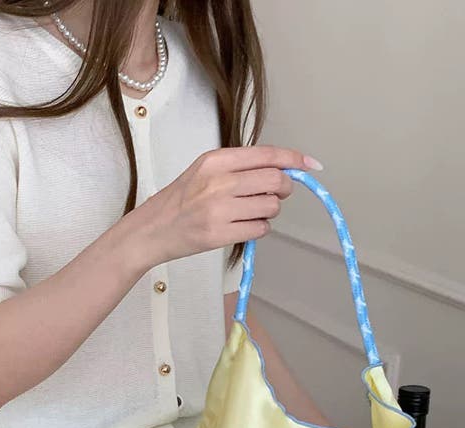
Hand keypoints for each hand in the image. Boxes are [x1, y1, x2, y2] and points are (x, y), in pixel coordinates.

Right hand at [123, 146, 322, 268]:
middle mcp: (219, 181)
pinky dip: (258, 229)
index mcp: (216, 160)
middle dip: (283, 190)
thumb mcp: (205, 171)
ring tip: (249, 214)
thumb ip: (240, 167)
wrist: (152, 230)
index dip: (295, 160)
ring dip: (268, 212)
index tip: (313, 166)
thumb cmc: (180, 200)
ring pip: (271, 207)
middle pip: (276, 181)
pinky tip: (242, 227)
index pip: (268, 155)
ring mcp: (219, 209)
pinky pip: (260, 229)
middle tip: (274, 196)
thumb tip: (284, 169)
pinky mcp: (219, 234)